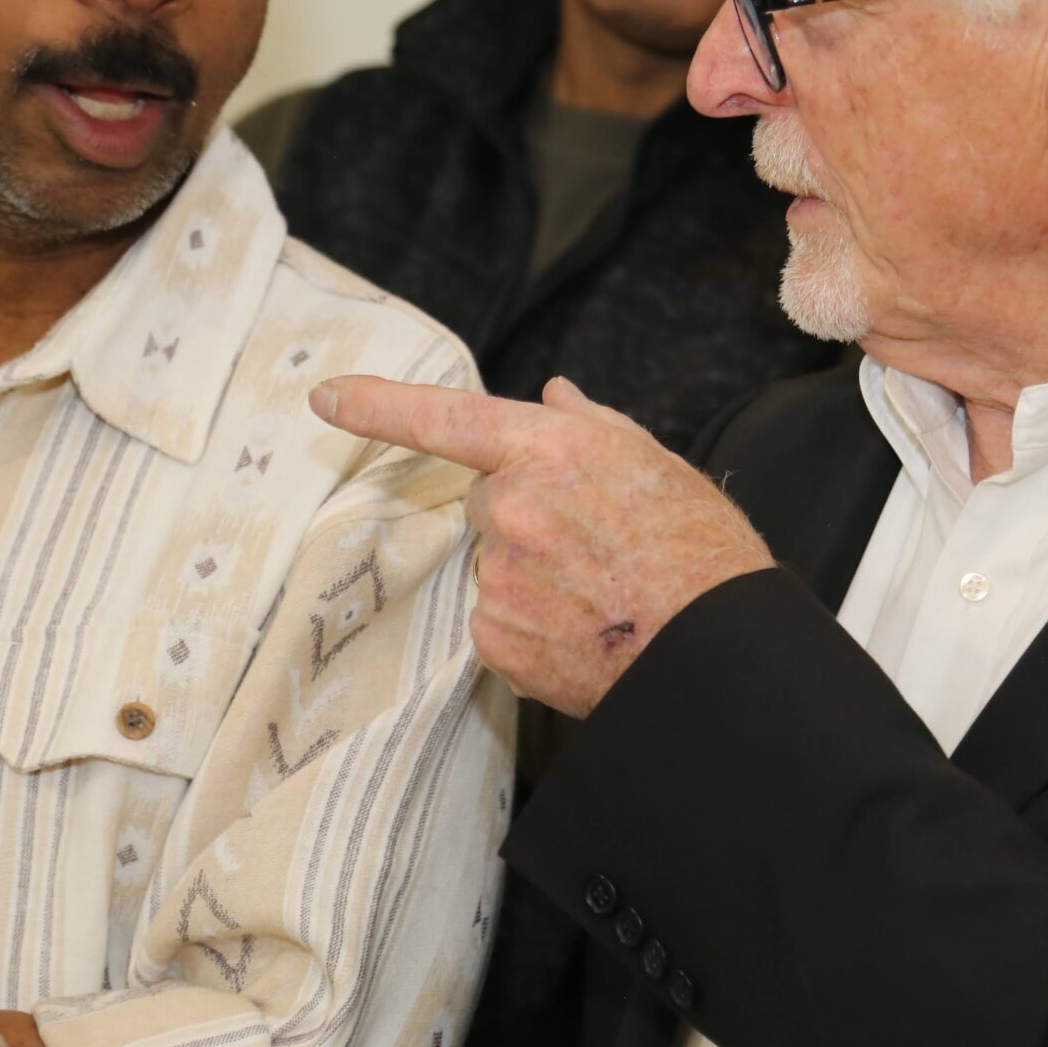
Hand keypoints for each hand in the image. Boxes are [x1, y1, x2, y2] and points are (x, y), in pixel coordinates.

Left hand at [313, 374, 773, 715]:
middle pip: (487, 503)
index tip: (327, 397)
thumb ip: (591, 427)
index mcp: (551, 450)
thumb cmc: (702, 554)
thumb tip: (553, 398)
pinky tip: (584, 631)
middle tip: (592, 547)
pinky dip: (532, 627)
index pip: (444, 418)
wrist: (720, 650)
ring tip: (600, 596)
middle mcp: (513, 508)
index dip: (378, 404)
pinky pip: (497, 621)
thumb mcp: (656, 466)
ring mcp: (499, 576)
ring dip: (532, 578)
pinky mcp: (496, 639)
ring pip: (495, 567)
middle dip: (526, 519)